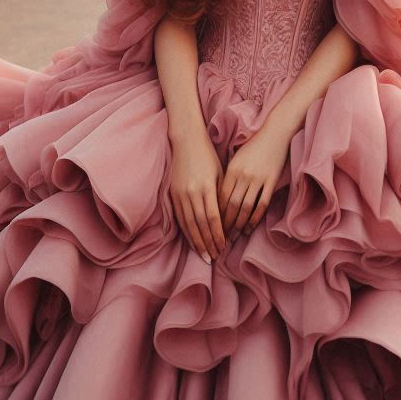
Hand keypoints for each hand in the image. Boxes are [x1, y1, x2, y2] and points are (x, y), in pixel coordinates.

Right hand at [168, 129, 226, 261]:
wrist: (187, 141)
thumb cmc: (208, 156)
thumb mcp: (220, 173)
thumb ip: (221, 196)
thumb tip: (226, 220)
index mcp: (207, 187)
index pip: (213, 218)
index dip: (218, 234)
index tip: (224, 247)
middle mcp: (192, 193)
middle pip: (201, 224)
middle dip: (209, 243)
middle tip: (215, 258)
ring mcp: (181, 194)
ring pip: (189, 224)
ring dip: (197, 242)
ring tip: (205, 256)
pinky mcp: (173, 194)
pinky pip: (180, 218)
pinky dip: (187, 232)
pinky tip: (192, 242)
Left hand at [218, 122, 290, 238]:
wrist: (275, 134)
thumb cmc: (253, 146)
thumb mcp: (236, 159)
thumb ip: (228, 176)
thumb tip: (219, 198)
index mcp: (232, 169)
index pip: (220, 197)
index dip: (216, 214)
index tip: (212, 226)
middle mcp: (243, 175)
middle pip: (231, 205)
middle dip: (225, 224)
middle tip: (221, 237)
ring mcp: (258, 179)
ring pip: (246, 207)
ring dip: (239, 224)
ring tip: (235, 236)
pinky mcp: (271, 181)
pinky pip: (262, 204)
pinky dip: (255, 218)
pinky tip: (250, 227)